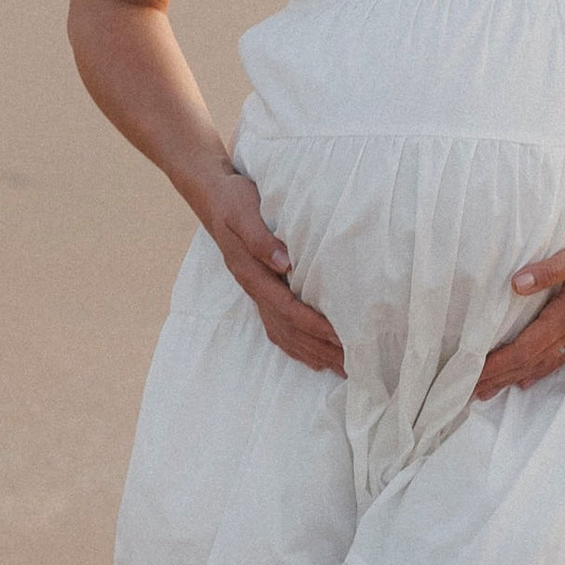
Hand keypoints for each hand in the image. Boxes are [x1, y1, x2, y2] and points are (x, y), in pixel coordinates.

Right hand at [204, 169, 343, 376]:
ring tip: (340, 368)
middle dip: (319, 348)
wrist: (213, 196)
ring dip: (312, 353)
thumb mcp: (243, 212)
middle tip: (351, 365)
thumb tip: (283, 263)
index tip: (339, 337)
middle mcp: (254, 289)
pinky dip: (297, 347)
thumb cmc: (233, 200)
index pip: (287, 308)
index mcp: (251, 274)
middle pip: (288, 329)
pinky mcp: (262, 290)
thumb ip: (261, 238)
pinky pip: (278, 327)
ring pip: (284, 334)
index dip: (313, 325)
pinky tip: (314, 357)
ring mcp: (257, 293)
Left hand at [473, 208, 564, 399]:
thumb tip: (516, 284)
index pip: (525, 347)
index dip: (498, 364)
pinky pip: (561, 355)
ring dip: (516, 376)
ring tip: (492, 391)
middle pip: (531, 360)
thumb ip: (550, 269)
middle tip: (470, 392)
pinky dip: (541, 369)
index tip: (472, 376)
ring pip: (545, 361)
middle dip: (500, 377)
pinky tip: (530, 377)